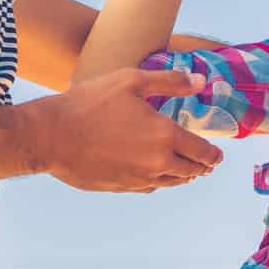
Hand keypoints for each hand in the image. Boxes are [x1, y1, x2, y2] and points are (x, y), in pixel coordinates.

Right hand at [32, 67, 223, 191]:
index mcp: (164, 136)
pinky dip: (159, 181)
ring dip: (183, 176)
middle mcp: (156, 162)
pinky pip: (149, 187)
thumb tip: (201, 81)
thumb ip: (170, 82)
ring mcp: (138, 178)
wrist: (50, 135)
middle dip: (202, 166)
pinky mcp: (120, 187)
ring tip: (187, 170)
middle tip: (206, 163)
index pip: (202, 152)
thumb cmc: (89, 103)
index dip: (214, 155)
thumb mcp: (131, 81)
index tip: (218, 156)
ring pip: (171, 182)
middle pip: (190, 171)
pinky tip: (156, 174)